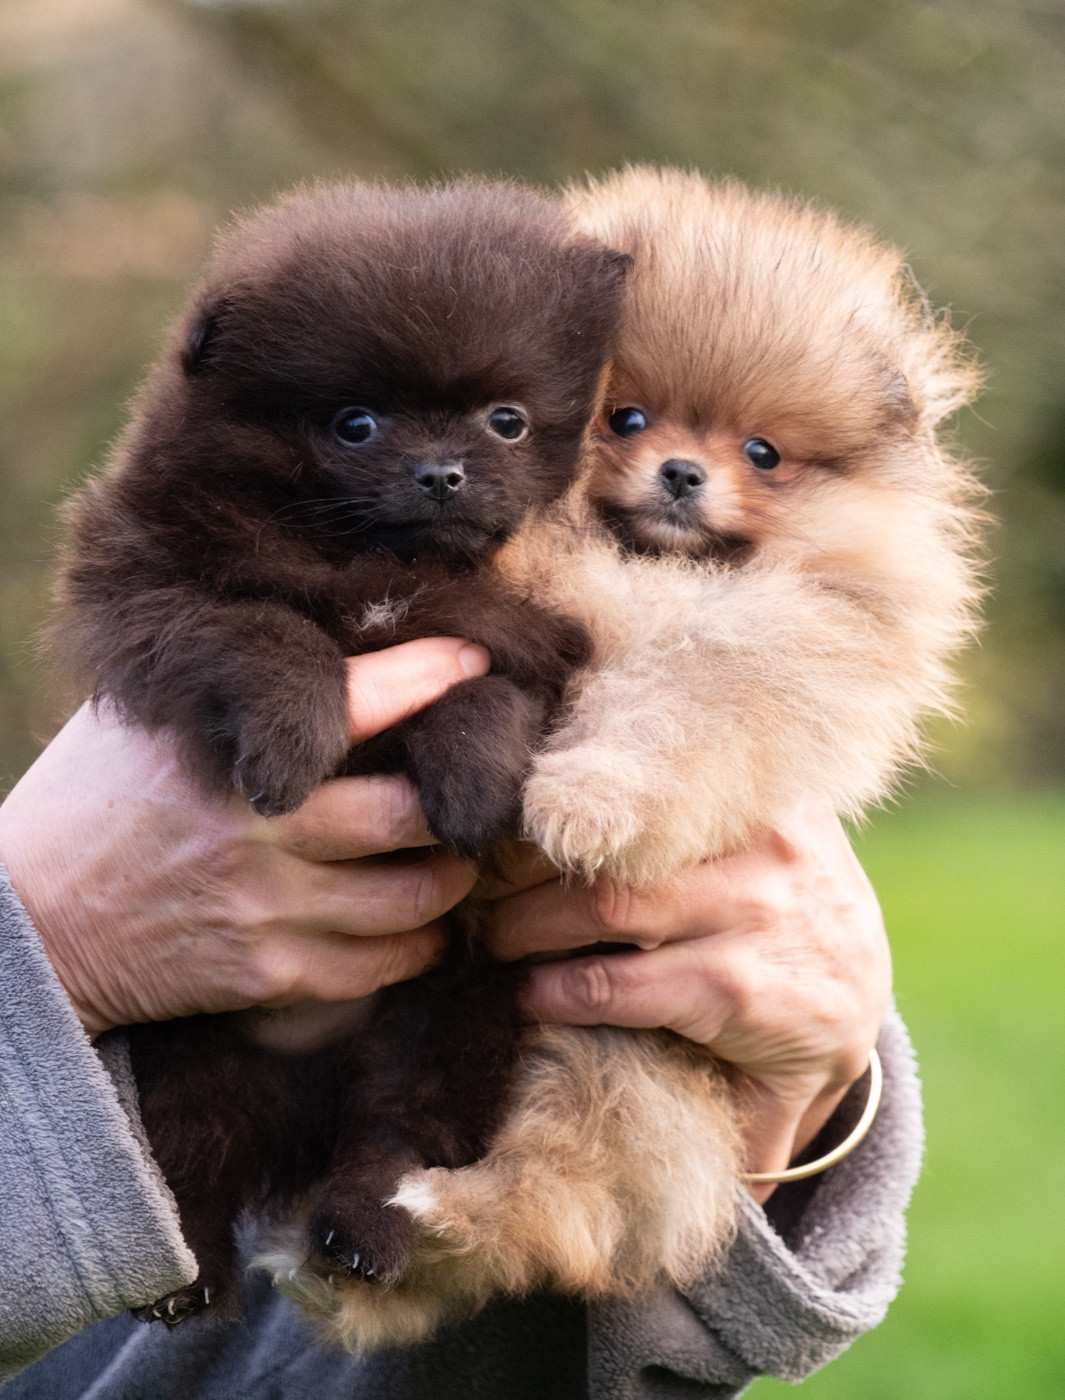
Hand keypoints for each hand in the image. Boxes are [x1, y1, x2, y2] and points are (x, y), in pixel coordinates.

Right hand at [0, 638, 488, 1037]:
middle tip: (477, 792)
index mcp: (224, 752)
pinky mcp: (262, 974)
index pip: (355, 701)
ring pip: (409, 898)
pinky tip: (420, 927)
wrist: (30, 924)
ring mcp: (262, 907)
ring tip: (456, 861)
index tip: (474, 663)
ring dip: (450, 880)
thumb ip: (222, 691)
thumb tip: (325, 645)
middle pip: (408, 813)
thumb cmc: (91, 802)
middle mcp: (254, 830)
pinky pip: (375, 968)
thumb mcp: (141, 722)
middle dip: (457, 803)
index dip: (429, 674)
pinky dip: (416, 946)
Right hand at [487, 806, 890, 1200]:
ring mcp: (764, 841)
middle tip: (486, 937)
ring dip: (552, 861)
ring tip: (503, 881)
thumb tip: (701, 1214)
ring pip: (630, 844)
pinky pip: (667, 799)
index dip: (554, 991)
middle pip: (614, 904)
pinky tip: (553, 829)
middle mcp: (760, 908)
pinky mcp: (765, 798)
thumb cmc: (798, 1036)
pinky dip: (604, 815)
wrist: (866, 953)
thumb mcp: (777, 1104)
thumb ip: (736, 1154)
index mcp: (753, 990)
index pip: (625, 985)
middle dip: (530, 921)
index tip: (514, 998)